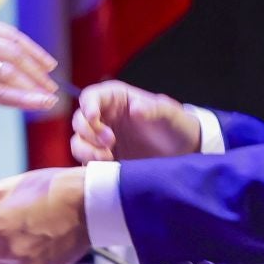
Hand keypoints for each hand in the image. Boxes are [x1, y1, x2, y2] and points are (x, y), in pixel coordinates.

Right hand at [0, 14, 58, 115]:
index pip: (9, 34)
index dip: (32, 50)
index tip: (48, 63)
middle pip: (14, 53)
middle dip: (37, 71)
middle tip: (53, 85)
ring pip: (9, 73)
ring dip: (34, 86)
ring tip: (49, 98)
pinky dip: (23, 99)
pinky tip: (38, 104)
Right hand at [71, 81, 201, 161]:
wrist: (184, 153)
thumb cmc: (177, 126)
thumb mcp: (172, 114)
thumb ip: (155, 108)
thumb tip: (134, 109)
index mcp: (117, 99)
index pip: (91, 96)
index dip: (88, 105)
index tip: (94, 117)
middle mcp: (105, 116)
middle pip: (79, 120)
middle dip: (90, 131)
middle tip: (110, 142)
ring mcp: (101, 139)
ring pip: (78, 141)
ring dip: (86, 149)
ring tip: (108, 158)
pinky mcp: (103, 158)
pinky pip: (84, 160)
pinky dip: (89, 163)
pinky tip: (109, 166)